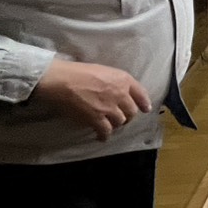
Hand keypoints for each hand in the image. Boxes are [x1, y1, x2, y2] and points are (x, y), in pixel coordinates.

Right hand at [32, 61, 151, 140]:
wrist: (62, 80)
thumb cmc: (79, 72)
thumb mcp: (104, 70)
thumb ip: (115, 82)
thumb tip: (118, 92)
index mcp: (123, 79)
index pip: (140, 93)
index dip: (144, 103)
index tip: (146, 109)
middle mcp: (120, 94)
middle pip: (131, 111)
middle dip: (127, 116)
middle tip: (120, 118)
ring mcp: (109, 108)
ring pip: (120, 122)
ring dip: (115, 125)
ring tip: (109, 125)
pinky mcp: (97, 119)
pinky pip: (106, 131)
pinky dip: (104, 135)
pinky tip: (101, 137)